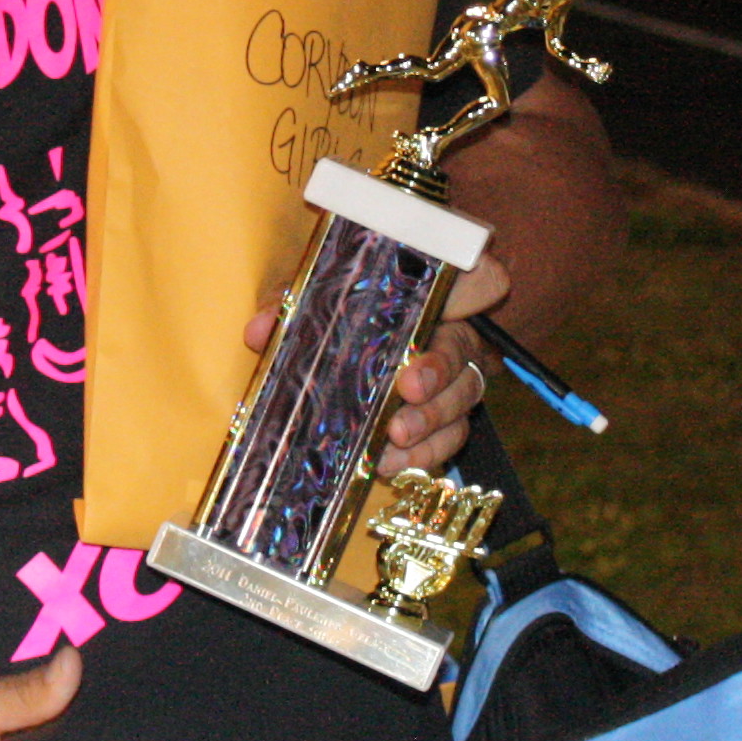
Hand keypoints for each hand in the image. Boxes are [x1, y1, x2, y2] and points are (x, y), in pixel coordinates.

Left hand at [241, 247, 508, 479]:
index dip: (480, 286)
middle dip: (440, 369)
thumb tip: (261, 332)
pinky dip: (423, 454)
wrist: (336, 359)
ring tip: (396, 436)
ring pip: (464, 397)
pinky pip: (450, 438)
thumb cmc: (333, 318)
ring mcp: (454, 379)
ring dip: (432, 419)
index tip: (457, 303)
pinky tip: (392, 463)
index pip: (480, 277)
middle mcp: (452, 332)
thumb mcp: (311, 306)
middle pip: (466, 347)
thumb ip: (290, 309)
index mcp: (429, 293)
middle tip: (409, 386)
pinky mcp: (446, 420)